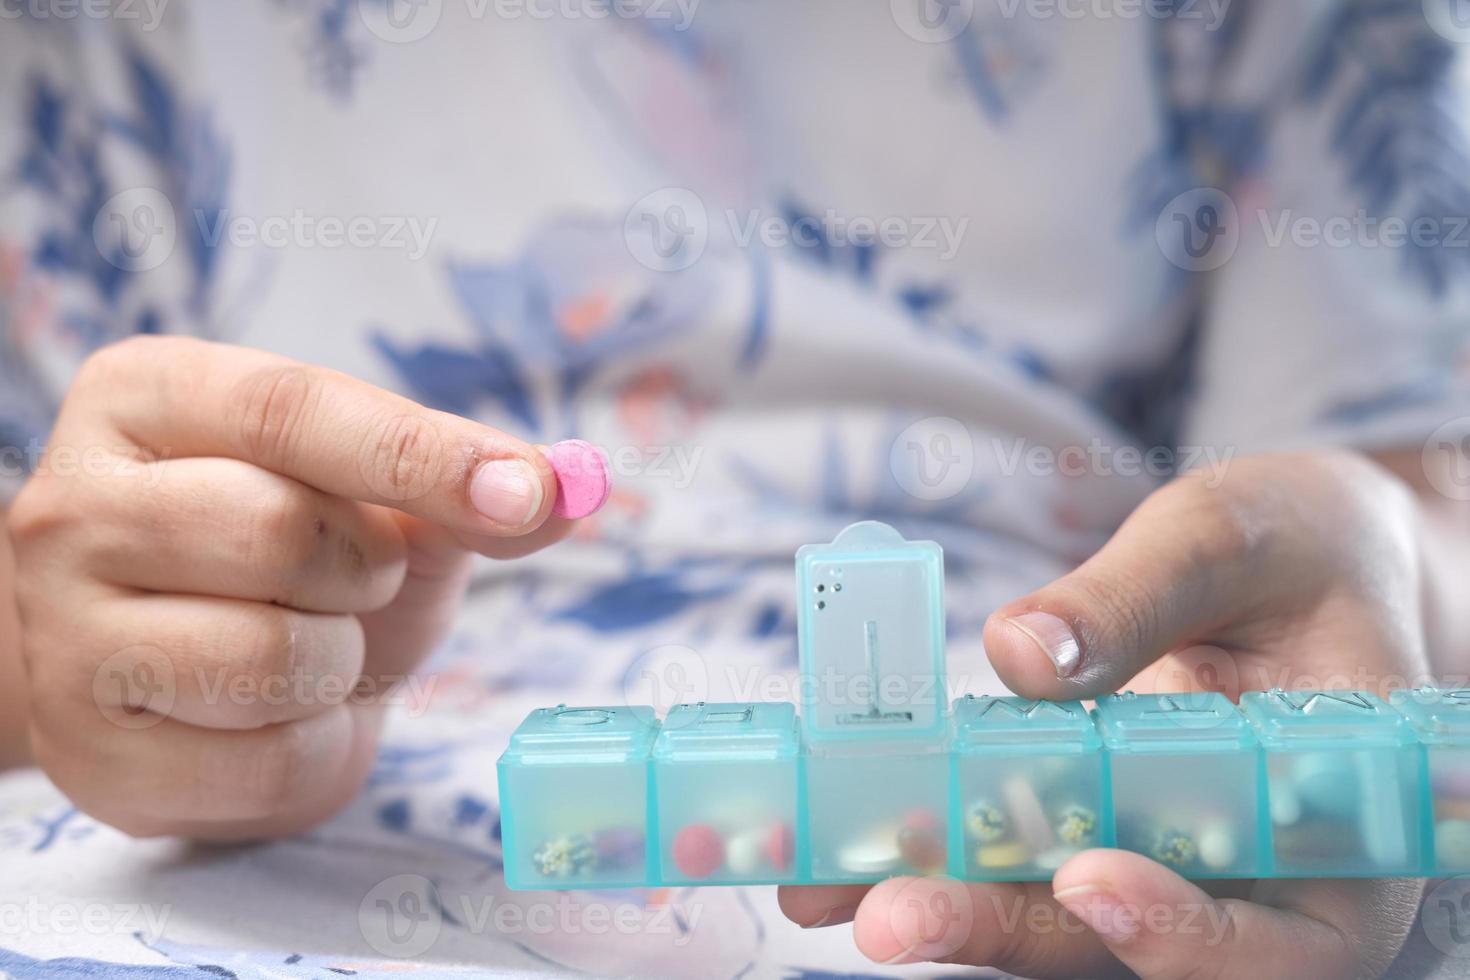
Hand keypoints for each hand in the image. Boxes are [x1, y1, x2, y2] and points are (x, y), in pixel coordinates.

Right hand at [7, 337, 572, 838]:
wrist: (187, 676)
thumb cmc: (288, 562)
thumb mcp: (376, 499)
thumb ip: (463, 485)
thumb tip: (565, 489)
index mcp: (146, 398)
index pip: (291, 409)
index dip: (425, 454)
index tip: (530, 492)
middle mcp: (71, 505)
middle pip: (279, 530)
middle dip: (365, 569)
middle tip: (350, 579)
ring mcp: (65, 638)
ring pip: (273, 655)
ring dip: (339, 661)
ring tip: (305, 645)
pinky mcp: (94, 760)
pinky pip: (268, 761)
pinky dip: (317, 745)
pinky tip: (275, 718)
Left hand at [780, 451, 1429, 977]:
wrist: (1296, 558)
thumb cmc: (1298, 546)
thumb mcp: (1233, 541)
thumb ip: (1141, 595)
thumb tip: (1021, 654)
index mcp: (1333, 832)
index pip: (1286, 940)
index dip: (1187, 936)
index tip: (1089, 878)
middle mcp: (1246, 879)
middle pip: (1127, 945)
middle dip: (1003, 929)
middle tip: (886, 918)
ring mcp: (1156, 862)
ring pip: (1049, 918)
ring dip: (933, 901)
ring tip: (815, 882)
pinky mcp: (1086, 830)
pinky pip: (1008, 857)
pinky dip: (924, 850)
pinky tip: (830, 839)